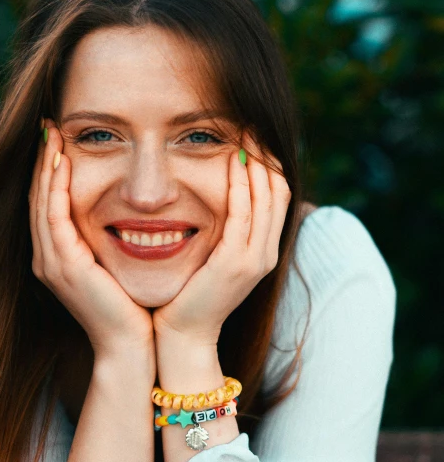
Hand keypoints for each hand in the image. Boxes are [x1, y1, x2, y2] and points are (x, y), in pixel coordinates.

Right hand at [29, 119, 154, 357]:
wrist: (128, 345)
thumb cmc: (130, 309)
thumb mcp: (113, 268)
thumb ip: (107, 243)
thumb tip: (124, 215)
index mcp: (57, 259)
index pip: (47, 206)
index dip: (49, 173)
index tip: (58, 141)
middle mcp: (47, 259)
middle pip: (37, 199)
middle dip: (42, 162)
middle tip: (48, 127)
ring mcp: (51, 264)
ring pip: (40, 203)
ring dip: (45, 167)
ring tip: (51, 135)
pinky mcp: (65, 266)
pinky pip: (54, 217)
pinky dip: (56, 188)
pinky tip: (63, 162)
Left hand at [152, 132, 291, 345]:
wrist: (183, 335)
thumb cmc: (189, 296)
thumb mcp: (212, 260)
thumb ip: (221, 234)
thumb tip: (215, 201)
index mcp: (261, 252)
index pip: (275, 199)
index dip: (268, 166)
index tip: (253, 138)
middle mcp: (265, 255)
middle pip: (277, 193)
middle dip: (266, 158)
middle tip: (252, 126)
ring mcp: (254, 260)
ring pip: (266, 200)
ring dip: (256, 165)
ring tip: (245, 135)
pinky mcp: (235, 264)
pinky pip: (243, 216)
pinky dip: (240, 188)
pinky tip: (232, 164)